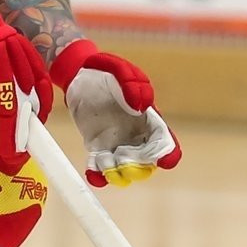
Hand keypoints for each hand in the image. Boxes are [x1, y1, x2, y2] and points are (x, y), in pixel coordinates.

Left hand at [49, 40, 181, 187]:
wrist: (79, 73)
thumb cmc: (107, 70)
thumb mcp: (121, 71)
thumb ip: (133, 86)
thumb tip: (141, 107)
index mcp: (149, 119)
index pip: (165, 141)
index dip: (167, 154)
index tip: (163, 161)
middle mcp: (136, 136)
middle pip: (146, 163)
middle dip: (138, 167)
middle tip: (121, 157)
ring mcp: (117, 144)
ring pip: (124, 170)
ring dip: (117, 174)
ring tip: (103, 162)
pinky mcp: (97, 147)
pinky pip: (100, 167)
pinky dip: (98, 176)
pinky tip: (93, 173)